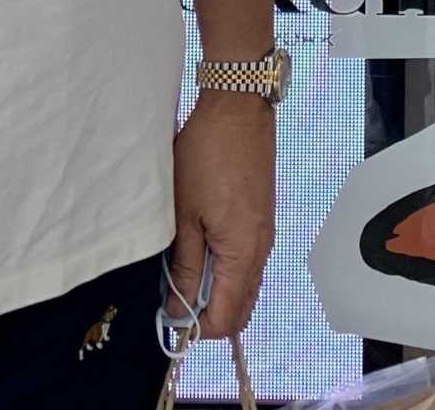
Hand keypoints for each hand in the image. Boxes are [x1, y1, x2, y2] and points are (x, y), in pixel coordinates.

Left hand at [169, 91, 275, 339]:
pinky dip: (226, 267)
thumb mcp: (184, 214)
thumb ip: (184, 266)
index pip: (226, 319)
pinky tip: (201, 247)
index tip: (170, 315)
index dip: (196, 326)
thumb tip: (178, 306)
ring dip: (216, 288)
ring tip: (184, 268)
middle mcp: (261, 249)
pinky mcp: (261, 218)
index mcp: (243, 254)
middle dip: (207, 312)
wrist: (236, 107)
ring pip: (244, 284)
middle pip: (240, 308)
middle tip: (175, 295)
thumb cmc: (208, 152)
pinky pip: (247, 261)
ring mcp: (264, 233)